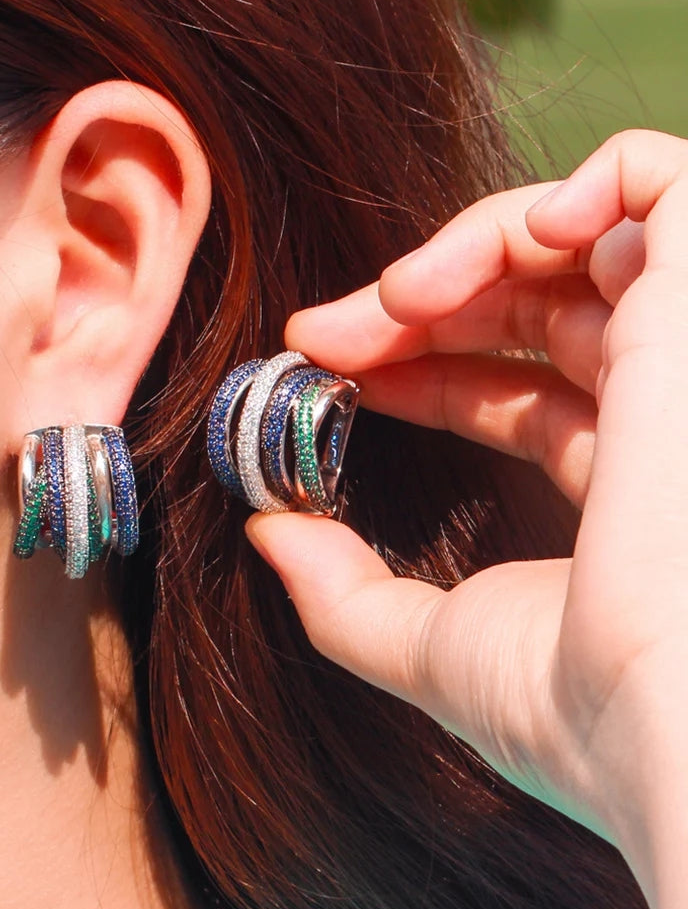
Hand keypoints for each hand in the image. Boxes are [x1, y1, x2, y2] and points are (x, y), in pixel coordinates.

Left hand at [244, 129, 687, 908]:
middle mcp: (661, 410)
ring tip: (397, 296)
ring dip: (472, 247)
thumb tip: (264, 531)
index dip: (414, 363)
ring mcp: (687, 350)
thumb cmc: (579, 708)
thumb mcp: (431, 646)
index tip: (323, 363)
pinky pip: (667, 183)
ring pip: (583, 238)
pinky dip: (587, 180)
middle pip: (531, 307)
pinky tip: (511, 234)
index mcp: (617, 482)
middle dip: (414, 307)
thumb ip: (342, 592)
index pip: (509, 389)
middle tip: (322, 334)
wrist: (675, 728)